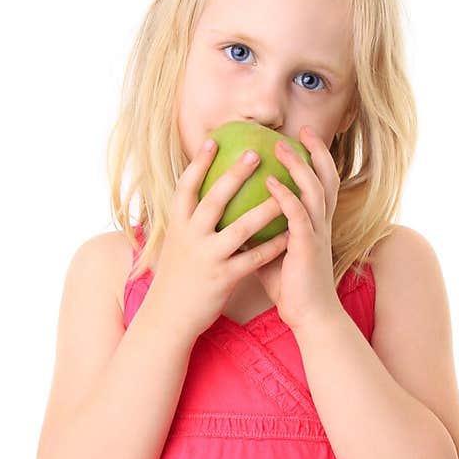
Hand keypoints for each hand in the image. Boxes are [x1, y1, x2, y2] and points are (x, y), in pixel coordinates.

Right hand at [146, 139, 290, 339]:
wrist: (168, 317)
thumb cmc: (177, 277)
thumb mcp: (177, 244)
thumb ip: (189, 221)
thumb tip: (201, 197)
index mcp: (177, 225)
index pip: (186, 187)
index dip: (199, 163)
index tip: (214, 140)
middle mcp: (190, 237)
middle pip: (214, 199)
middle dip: (234, 175)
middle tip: (256, 153)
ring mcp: (207, 258)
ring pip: (239, 229)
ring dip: (264, 209)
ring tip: (284, 192)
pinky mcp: (223, 279)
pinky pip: (253, 259)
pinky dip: (273, 246)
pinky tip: (290, 234)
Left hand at [250, 125, 342, 333]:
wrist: (308, 315)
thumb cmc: (289, 285)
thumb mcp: (273, 251)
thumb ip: (263, 230)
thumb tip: (236, 216)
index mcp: (316, 223)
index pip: (321, 182)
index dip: (315, 158)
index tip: (299, 138)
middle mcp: (321, 223)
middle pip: (326, 177)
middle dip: (315, 151)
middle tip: (299, 130)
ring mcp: (317, 233)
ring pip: (314, 189)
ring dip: (297, 165)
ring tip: (279, 147)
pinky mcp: (308, 247)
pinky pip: (298, 214)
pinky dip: (285, 195)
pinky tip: (269, 182)